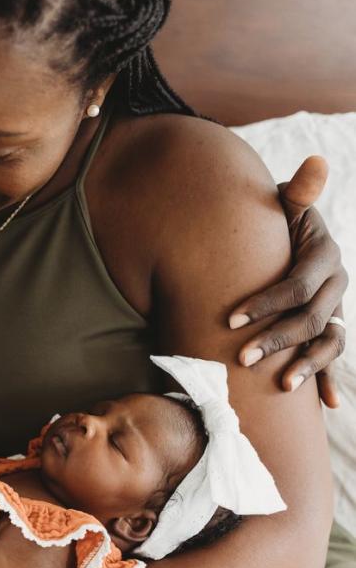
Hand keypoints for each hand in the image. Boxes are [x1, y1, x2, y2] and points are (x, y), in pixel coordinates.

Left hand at [229, 155, 346, 406]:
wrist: (283, 238)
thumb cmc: (274, 221)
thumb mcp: (284, 205)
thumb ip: (297, 192)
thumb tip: (316, 161)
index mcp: (324, 257)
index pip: (298, 285)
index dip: (267, 303)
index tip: (230, 319)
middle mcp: (336, 285)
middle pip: (311, 319)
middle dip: (276, 340)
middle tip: (240, 359)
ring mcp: (336, 308)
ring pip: (329, 342)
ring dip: (308, 366)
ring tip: (283, 387)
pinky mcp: (330, 327)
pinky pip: (333, 356)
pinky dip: (330, 381)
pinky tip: (328, 406)